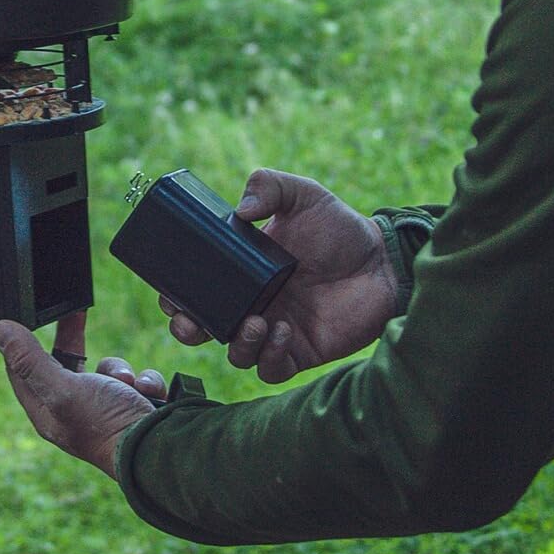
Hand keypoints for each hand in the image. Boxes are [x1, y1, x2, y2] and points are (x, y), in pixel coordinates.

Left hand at [0, 320, 166, 477]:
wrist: (158, 449)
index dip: (22, 341)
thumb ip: (30, 358)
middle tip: (76, 310)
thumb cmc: (106, 424)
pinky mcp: (129, 405)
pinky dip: (142, 380)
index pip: (21, 370)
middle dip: (72, 339)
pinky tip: (146, 392)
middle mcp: (70, 410)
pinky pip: (133, 378)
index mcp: (46, 411)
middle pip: (62, 362)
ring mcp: (101, 408)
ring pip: (104, 368)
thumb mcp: (62, 387)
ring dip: (118, 368)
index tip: (29, 314)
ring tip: (127, 383)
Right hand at [162, 168, 396, 383]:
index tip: (170, 292)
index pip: (197, 287)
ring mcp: (274, 329)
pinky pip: (270, 368)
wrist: (383, 263)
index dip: (175, 294)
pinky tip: (284, 330)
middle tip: (191, 321)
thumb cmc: (341, 228)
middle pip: (203, 327)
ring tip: (256, 321)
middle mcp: (252, 302)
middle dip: (187, 328)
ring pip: (235, 353)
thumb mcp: (303, 195)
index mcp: (242, 270)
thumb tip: (240, 210)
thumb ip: (270, 185)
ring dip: (236, 343)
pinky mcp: (298, 351)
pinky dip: (270, 354)